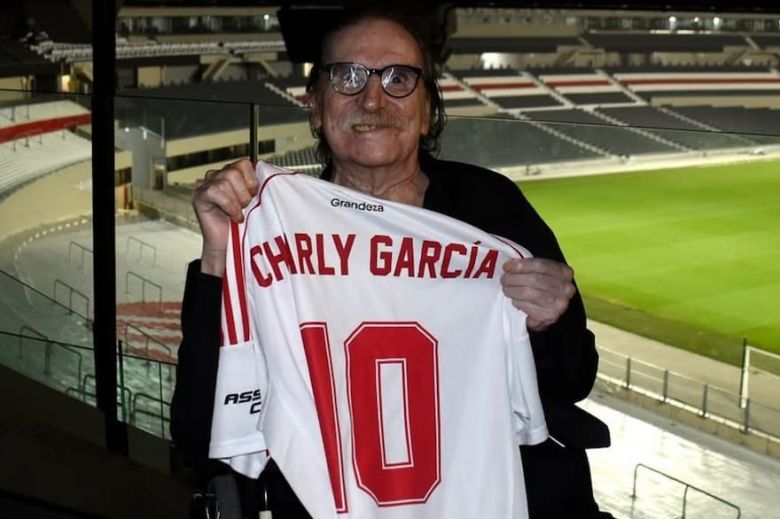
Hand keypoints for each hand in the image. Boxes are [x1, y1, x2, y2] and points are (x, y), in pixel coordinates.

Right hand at [192, 159, 256, 275]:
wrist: (230, 246)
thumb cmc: (244, 225)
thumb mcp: (255, 201)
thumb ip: (257, 186)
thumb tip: (268, 172)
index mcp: (232, 174)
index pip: (244, 163)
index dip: (252, 180)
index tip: (255, 195)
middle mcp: (217, 176)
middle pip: (234, 171)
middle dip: (244, 192)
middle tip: (246, 206)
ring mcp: (206, 185)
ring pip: (224, 180)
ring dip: (236, 200)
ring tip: (239, 213)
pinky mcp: (199, 197)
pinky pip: (215, 192)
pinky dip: (229, 206)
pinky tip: (234, 217)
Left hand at [500, 258, 575, 331]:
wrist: (550, 311)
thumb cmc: (543, 288)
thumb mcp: (542, 273)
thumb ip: (529, 267)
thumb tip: (509, 266)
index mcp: (565, 273)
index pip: (540, 265)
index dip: (521, 265)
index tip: (507, 266)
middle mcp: (566, 288)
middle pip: (533, 279)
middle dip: (514, 278)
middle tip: (504, 280)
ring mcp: (559, 304)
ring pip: (528, 293)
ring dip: (512, 290)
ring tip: (507, 289)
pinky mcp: (549, 316)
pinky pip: (526, 306)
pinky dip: (517, 302)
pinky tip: (515, 301)